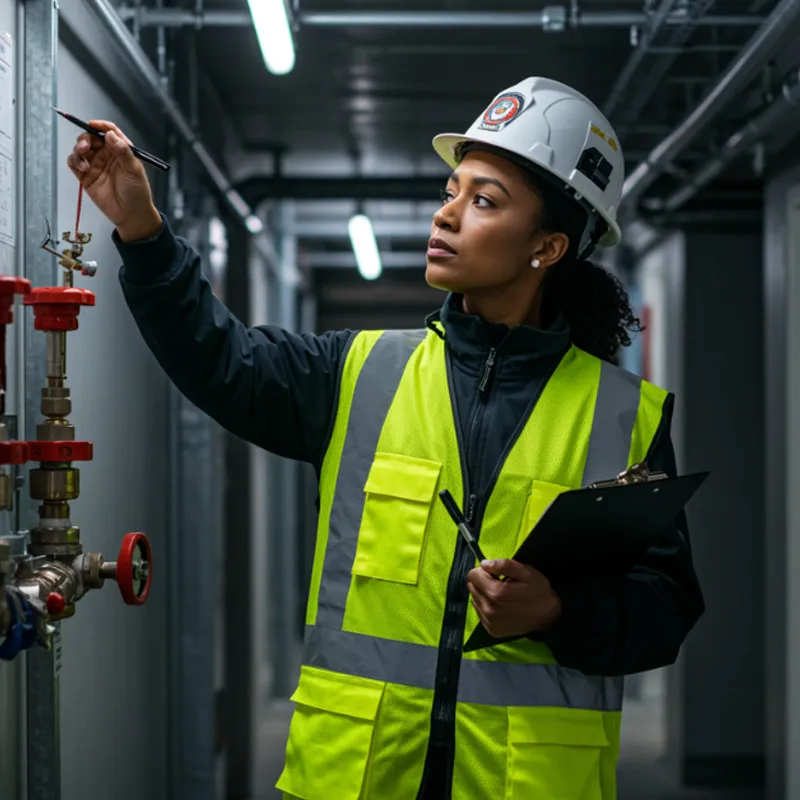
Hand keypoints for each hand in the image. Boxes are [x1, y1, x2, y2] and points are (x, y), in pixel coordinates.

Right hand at [66, 120, 161, 242]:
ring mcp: (95, 164)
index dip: (100, 126)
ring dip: (78, 149)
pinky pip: (74, 162)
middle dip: (85, 138)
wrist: (130, 214)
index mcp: (120, 150)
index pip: (109, 132)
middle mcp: (107, 155)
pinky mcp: (85, 176)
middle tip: (85, 146)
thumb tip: (110, 134)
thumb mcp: (134, 169)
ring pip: (80, 148)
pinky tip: (81, 167)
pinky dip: (74, 160)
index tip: (92, 124)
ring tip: (82, 157)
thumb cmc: (137, 192)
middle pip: (91, 137)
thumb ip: (123, 151)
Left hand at [467, 559, 561, 638]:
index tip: (496, 574)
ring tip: (501, 595)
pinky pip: (479, 612)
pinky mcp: (491, 630)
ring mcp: (489, 621)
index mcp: (496, 593)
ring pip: (474, 599)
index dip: (484, 571)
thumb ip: (503, 565)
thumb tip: (484, 564)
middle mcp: (489, 609)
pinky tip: (501, 606)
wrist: (549, 616)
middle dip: (483, 582)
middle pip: (471, 587)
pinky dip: (486, 607)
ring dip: (484, 595)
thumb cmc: (538, 590)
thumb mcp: (525, 572)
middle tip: (500, 583)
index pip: (473, 575)